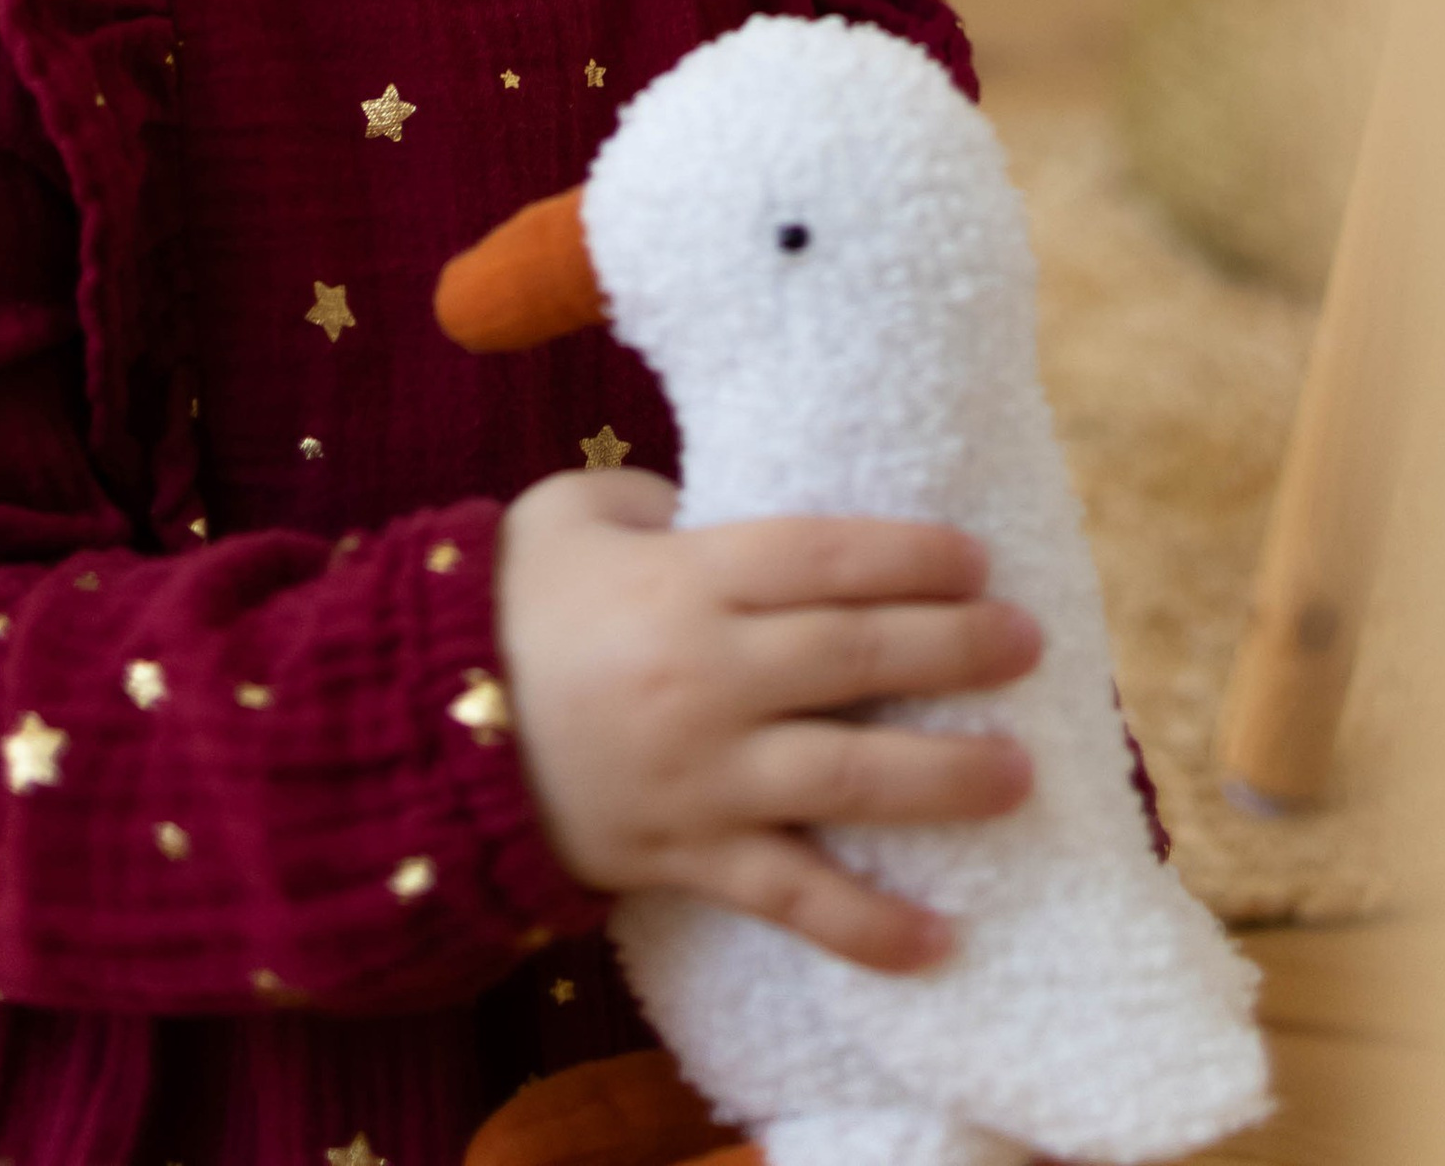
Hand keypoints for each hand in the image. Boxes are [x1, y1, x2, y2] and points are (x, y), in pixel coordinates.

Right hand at [496, 467, 1040, 971]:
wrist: (414, 734)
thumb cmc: (511, 605)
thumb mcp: (575, 514)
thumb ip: (667, 502)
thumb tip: (746, 514)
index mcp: (684, 581)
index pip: (824, 557)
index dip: (911, 555)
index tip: (978, 558)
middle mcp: (706, 677)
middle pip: (856, 658)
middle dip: (957, 648)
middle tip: (1029, 643)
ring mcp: (701, 777)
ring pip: (846, 778)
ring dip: (945, 780)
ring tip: (1020, 774)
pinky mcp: (688, 858)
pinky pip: (791, 899)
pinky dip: (867, 929)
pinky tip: (942, 942)